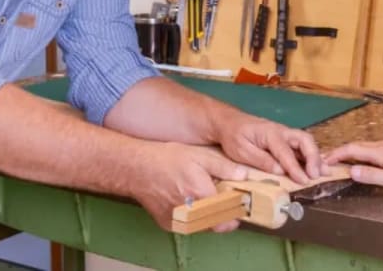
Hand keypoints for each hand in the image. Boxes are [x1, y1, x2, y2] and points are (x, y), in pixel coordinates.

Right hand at [132, 142, 248, 232]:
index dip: (237, 211)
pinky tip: (190, 200)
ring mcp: (178, 222)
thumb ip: (225, 167)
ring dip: (210, 216)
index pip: (229, 217)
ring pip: (203, 226)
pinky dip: (194, 217)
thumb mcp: (201, 156)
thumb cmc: (168, 159)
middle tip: (226, 199)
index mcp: (202, 197)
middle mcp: (191, 214)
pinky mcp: (168, 224)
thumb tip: (244, 175)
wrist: (138, 168)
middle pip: (217, 224)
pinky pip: (188, 225)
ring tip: (207, 197)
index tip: (240, 202)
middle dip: (225, 214)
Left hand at [218, 113, 322, 183]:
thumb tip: (280, 171)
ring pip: (305, 141)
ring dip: (316, 156)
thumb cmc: (233, 136)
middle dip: (314, 157)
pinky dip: (311, 155)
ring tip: (325, 172)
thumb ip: (261, 160)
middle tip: (318, 175)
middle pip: (304, 140)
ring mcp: (284, 134)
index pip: (286, 152)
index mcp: (270, 133)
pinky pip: (301, 145)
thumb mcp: (241, 150)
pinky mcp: (284, 139)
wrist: (227, 122)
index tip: (304, 181)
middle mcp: (281, 131)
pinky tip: (317, 166)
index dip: (296, 167)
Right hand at [324, 139, 382, 192]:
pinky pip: (370, 148)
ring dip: (348, 152)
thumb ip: (372, 175)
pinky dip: (358, 153)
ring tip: (335, 160)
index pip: (353, 149)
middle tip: (324, 159)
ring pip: (362, 146)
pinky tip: (355, 159)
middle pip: (356, 145)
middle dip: (339, 152)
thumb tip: (351, 170)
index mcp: (382, 151)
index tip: (324, 160)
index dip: (337, 154)